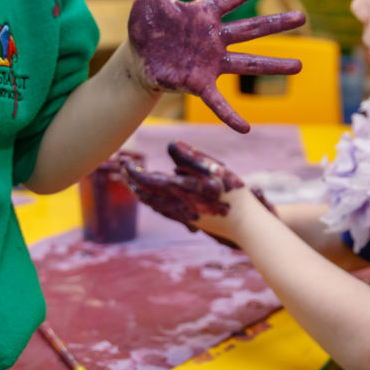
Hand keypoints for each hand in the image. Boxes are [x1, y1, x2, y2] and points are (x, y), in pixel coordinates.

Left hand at [123, 141, 272, 243]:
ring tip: (132, 184)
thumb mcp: (216, 169)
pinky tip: (155, 200)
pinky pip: (165, 212)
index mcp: (182, 191)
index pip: (149, 181)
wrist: (247, 226)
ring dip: (141, 193)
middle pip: (147, 195)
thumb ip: (192, 156)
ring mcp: (184, 216)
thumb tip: (171, 144)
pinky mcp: (192, 222)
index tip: (124, 162)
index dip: (134, 172)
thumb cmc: (234, 193)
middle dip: (133, 182)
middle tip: (123, 169)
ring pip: (155, 205)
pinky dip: (154, 203)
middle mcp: (178, 205)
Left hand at [127, 0, 305, 131]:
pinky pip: (219, 101)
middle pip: (251, 28)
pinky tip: (246, 128)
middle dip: (276, 24)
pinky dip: (231, 115)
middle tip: (303, 18)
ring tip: (300, 67)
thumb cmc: (147, 27)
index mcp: (204, 13)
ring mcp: (211, 61)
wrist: (138, 60)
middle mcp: (214, 37)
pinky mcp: (200, 83)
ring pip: (247, 63)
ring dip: (273, 66)